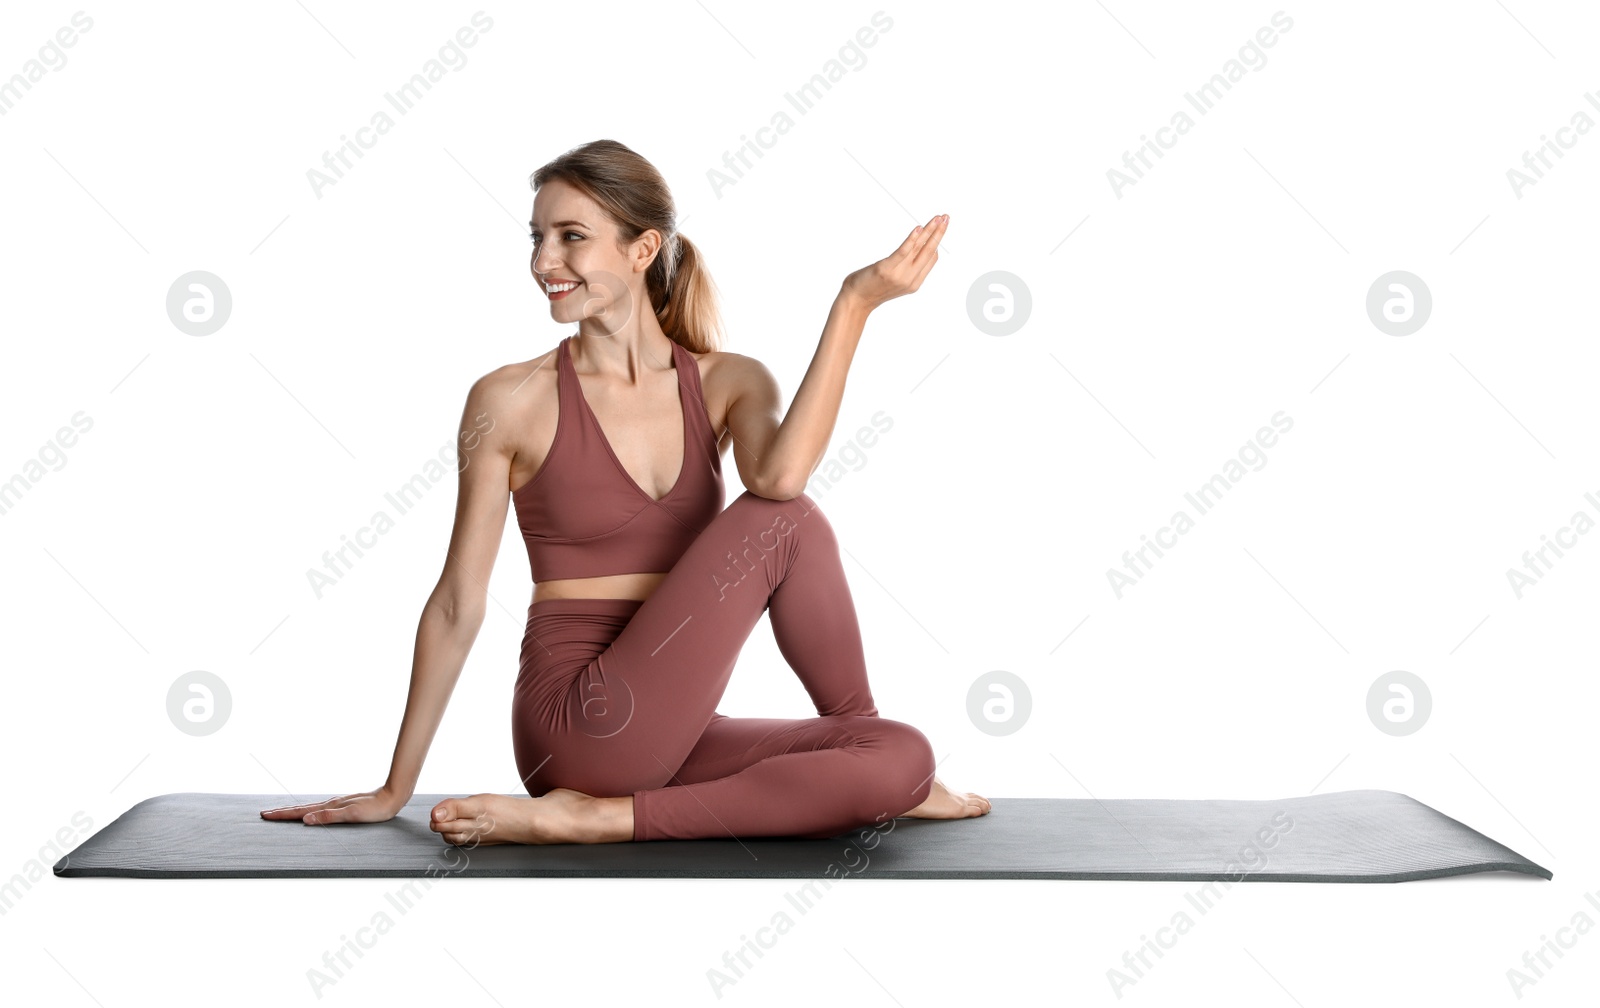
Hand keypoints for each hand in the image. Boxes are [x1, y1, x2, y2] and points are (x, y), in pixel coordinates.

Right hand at [260, 786, 408, 824]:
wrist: (393, 797)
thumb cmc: (375, 809)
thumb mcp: (352, 814)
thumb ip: (329, 817)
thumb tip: (306, 819)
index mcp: (330, 807)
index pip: (301, 812)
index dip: (283, 814)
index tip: (266, 814)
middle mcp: (331, 804)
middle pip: (302, 808)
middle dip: (283, 812)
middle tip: (265, 814)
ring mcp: (337, 804)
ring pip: (310, 807)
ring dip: (294, 811)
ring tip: (281, 813)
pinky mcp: (344, 806)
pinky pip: (320, 809)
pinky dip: (308, 810)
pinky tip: (310, 813)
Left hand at [841, 214, 947, 311]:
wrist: (855, 301)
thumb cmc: (872, 288)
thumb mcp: (894, 279)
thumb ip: (906, 266)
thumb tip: (916, 247)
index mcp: (914, 283)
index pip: (931, 258)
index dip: (936, 241)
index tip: (939, 225)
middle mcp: (910, 279)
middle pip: (929, 251)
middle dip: (939, 232)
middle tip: (946, 216)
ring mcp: (899, 274)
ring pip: (919, 248)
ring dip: (930, 230)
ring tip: (938, 217)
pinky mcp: (886, 269)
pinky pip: (903, 252)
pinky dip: (912, 239)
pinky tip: (918, 228)